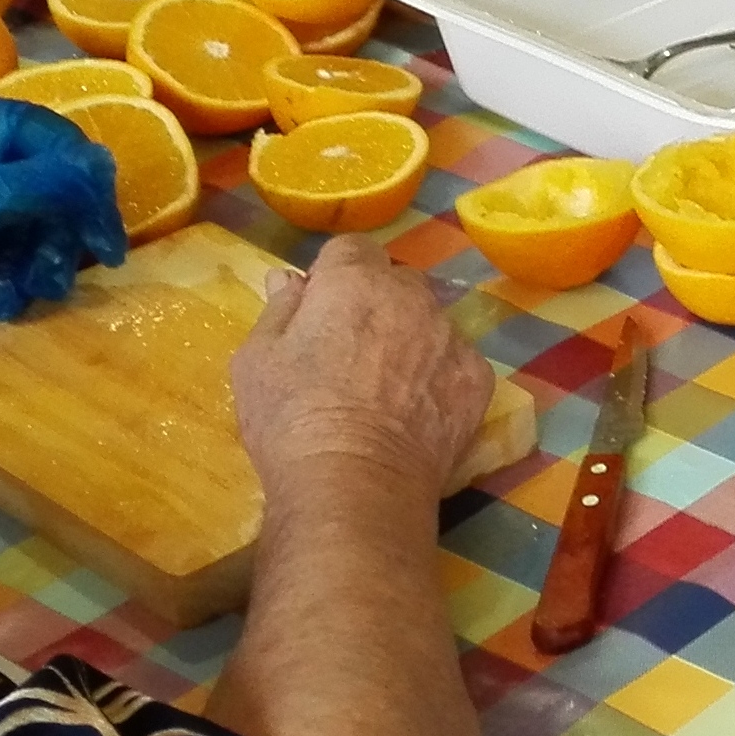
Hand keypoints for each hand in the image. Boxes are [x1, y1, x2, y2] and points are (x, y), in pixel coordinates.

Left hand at [0, 95, 125, 357]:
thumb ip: (22, 187)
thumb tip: (98, 167)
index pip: (56, 141)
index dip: (84, 185)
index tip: (102, 238)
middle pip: (53, 193)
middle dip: (54, 240)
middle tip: (51, 280)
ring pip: (35, 233)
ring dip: (30, 269)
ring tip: (6, 298)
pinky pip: (9, 262)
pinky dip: (7, 284)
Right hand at [234, 236, 491, 499]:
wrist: (354, 486)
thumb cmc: (292, 419)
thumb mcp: (257, 360)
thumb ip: (278, 309)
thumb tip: (287, 278)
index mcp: (353, 281)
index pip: (350, 250)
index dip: (333, 277)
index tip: (320, 311)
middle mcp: (411, 296)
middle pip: (395, 283)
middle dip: (376, 303)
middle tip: (352, 353)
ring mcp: (450, 337)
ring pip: (431, 322)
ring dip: (412, 339)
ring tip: (387, 389)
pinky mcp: (477, 380)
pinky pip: (456, 363)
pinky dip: (439, 378)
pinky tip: (418, 413)